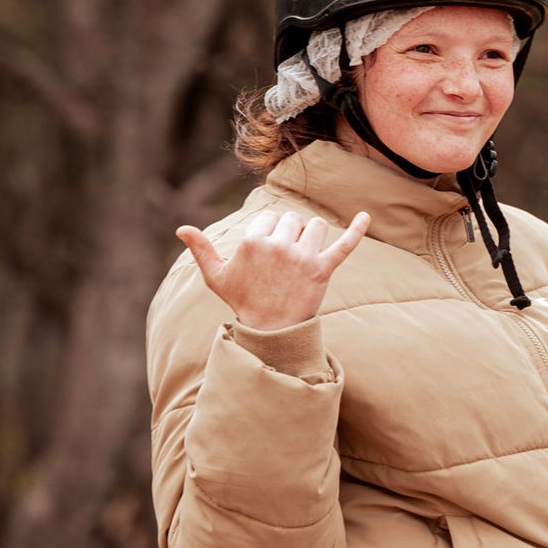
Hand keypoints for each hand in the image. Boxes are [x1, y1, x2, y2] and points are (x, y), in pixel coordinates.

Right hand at [175, 210, 369, 330]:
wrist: (269, 330)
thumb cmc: (242, 300)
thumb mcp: (217, 276)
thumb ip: (201, 250)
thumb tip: (181, 229)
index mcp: (253, 242)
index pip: (270, 218)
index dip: (269, 234)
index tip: (266, 255)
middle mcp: (278, 247)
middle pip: (293, 219)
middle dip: (290, 234)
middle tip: (284, 262)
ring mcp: (302, 258)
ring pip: (315, 226)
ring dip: (311, 236)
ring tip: (302, 258)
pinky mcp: (323, 271)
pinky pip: (344, 245)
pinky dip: (357, 230)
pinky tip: (367, 216)